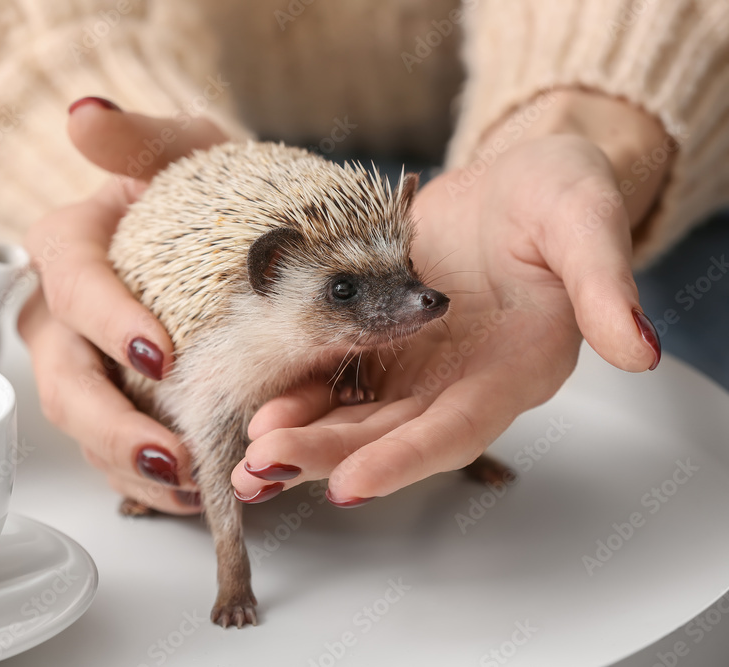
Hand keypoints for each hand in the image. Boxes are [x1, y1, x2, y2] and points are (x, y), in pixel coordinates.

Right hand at [19, 98, 226, 513]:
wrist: (214, 236)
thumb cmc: (195, 189)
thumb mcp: (182, 149)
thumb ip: (139, 138)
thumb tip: (84, 116)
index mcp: (68, 248)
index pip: (74, 285)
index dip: (108, 322)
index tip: (158, 354)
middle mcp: (62, 316)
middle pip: (64, 378)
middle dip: (112, 425)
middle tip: (169, 454)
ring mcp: (81, 365)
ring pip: (83, 427)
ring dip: (130, 465)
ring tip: (187, 486)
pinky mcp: (109, 402)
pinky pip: (110, 451)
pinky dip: (145, 478)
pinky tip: (188, 491)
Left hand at [231, 90, 669, 505]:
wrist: (510, 183)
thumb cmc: (556, 197)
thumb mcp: (585, 220)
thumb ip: (603, 280)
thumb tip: (638, 347)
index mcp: (513, 369)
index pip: (456, 429)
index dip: (405, 459)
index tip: (350, 483)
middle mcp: (458, 381)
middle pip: (390, 434)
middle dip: (326, 454)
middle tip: (264, 464)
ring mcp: (414, 366)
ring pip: (353, 416)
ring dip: (301, 437)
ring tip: (249, 452)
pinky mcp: (379, 341)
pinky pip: (333, 376)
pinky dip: (296, 394)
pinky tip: (258, 404)